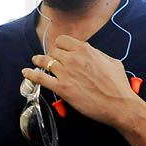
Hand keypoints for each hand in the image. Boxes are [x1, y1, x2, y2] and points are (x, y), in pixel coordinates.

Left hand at [20, 35, 139, 126]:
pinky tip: (26, 72)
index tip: (58, 50)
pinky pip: (41, 78)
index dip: (59, 45)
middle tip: (50, 59)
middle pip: (53, 51)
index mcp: (86, 50)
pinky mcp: (62, 88)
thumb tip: (91, 53)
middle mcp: (74, 58)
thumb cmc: (118, 86)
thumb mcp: (112, 62)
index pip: (63, 41)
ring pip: (45, 62)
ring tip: (35, 61)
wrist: (119, 104)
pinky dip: (31, 74)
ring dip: (39, 61)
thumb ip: (98, 55)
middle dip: (51, 54)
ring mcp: (66, 73)